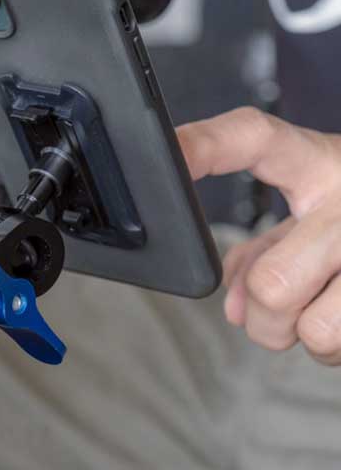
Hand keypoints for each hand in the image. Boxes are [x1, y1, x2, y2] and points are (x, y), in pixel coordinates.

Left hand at [177, 107, 340, 364]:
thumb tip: (235, 308)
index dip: (201, 146)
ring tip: (318, 300)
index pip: (252, 137)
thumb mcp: (312, 209)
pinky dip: (332, 346)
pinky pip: (338, 348)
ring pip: (310, 330)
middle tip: (276, 292)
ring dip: (298, 332)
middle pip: (272, 284)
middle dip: (260, 306)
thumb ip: (264, 246)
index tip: (162, 153)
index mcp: (320, 162)